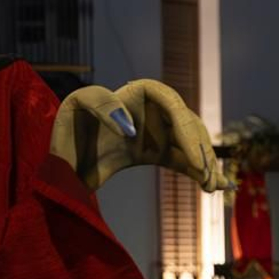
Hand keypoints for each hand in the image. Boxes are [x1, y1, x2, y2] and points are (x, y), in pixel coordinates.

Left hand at [51, 80, 226, 192]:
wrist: (61, 164)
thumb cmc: (65, 128)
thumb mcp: (74, 108)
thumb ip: (99, 105)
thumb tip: (131, 127)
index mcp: (135, 92)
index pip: (168, 101)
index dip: (181, 124)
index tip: (187, 153)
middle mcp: (151, 109)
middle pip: (186, 122)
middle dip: (198, 147)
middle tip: (202, 173)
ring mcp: (156, 131)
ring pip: (191, 142)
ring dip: (203, 161)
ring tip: (211, 185)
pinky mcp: (157, 152)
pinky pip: (184, 159)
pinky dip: (199, 171)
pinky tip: (217, 186)